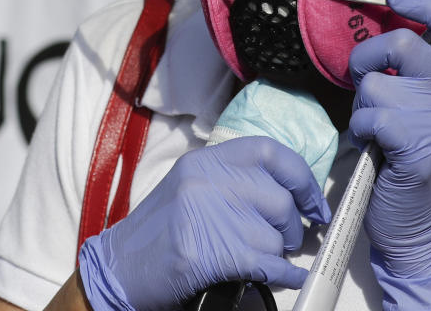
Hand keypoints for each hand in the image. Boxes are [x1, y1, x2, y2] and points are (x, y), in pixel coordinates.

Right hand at [77, 136, 330, 310]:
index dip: (301, 177)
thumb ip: (232, 183)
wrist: (117, 268)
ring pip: (274, 237)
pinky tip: (284, 279)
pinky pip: (269, 265)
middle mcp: (207, 180)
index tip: (313, 201)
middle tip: (286, 242)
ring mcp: (208, 215)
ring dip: (277, 255)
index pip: (269, 152)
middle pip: (278, 199)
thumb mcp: (190, 189)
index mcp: (204, 161)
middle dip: (290, 228)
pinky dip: (284, 276)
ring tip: (260, 260)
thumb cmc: (156, 235)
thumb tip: (289, 195)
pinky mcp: (211, 253)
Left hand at [349, 0, 430, 309]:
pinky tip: (373, 147)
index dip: (429, 5)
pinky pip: (369, 117)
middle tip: (365, 87)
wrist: (412, 218)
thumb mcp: (403, 103)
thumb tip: (368, 35)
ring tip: (374, 130)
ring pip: (374, 85)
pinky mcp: (415, 147)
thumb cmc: (397, 153)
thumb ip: (395, 71)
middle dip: (365, 60)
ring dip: (360, 105)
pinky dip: (360, 130)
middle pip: (399, 43)